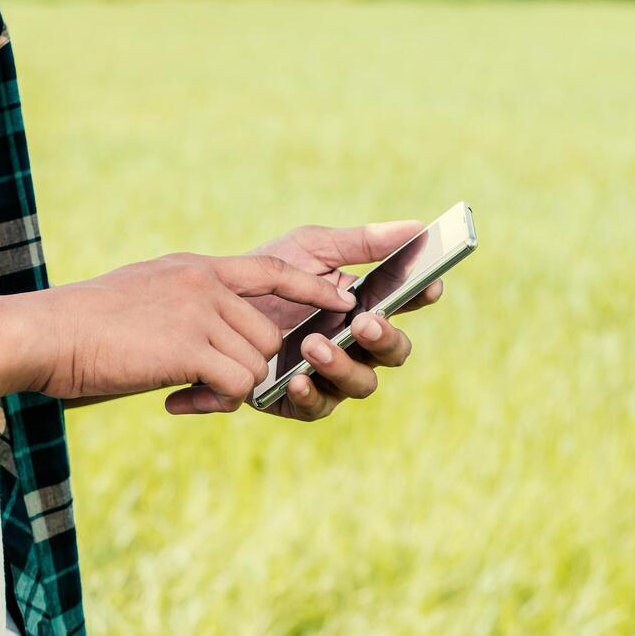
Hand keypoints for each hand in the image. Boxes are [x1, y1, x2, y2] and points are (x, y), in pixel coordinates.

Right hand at [23, 253, 353, 406]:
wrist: (46, 334)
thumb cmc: (84, 326)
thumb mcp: (142, 295)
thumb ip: (183, 304)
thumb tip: (207, 335)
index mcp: (196, 269)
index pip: (272, 269)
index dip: (312, 287)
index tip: (343, 297)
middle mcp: (204, 284)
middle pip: (268, 334)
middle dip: (250, 366)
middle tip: (210, 383)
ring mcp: (199, 313)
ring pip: (256, 362)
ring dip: (231, 387)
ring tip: (187, 390)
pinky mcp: (189, 347)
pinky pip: (237, 384)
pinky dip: (218, 401)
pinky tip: (180, 399)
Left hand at [165, 222, 443, 420]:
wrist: (207, 305)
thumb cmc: (266, 274)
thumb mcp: (310, 249)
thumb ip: (360, 242)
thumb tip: (416, 227)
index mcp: (365, 307)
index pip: (405, 305)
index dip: (421, 296)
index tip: (428, 285)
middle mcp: (355, 346)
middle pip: (392, 352)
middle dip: (384, 338)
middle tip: (362, 321)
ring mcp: (329, 376)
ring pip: (360, 384)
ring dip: (343, 366)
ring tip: (314, 345)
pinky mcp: (297, 400)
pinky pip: (316, 408)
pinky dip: (311, 394)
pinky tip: (298, 378)